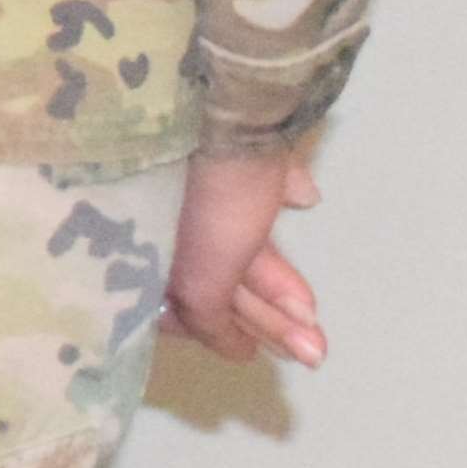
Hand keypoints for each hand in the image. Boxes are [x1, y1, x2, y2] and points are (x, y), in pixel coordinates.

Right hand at [165, 146, 331, 367]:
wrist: (227, 114)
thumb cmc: (204, 205)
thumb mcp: (201, 280)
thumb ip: (213, 321)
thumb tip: (238, 353)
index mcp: (149, 251)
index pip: (176, 307)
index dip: (215, 332)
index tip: (251, 353)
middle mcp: (170, 228)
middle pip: (220, 285)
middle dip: (266, 321)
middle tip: (311, 351)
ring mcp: (205, 198)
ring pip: (244, 255)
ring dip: (282, 293)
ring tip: (317, 324)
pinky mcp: (239, 170)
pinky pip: (259, 209)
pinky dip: (279, 224)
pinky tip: (305, 224)